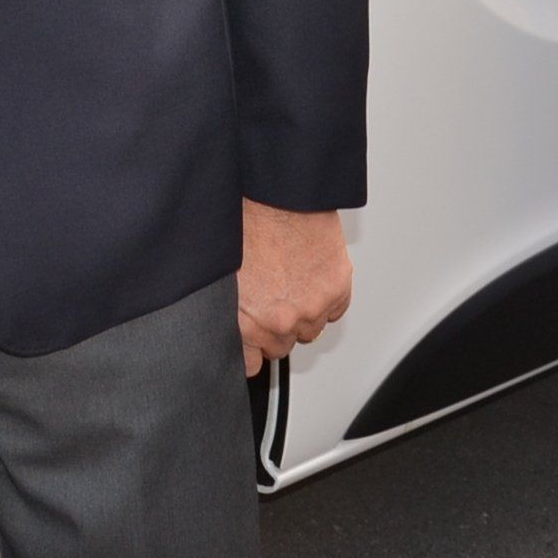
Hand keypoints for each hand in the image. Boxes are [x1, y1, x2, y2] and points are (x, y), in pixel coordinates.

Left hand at [237, 200, 350, 377]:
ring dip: (302, 313)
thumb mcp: (220, 274)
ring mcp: (311, 308)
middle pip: (281, 347)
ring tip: (290, 283)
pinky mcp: (337, 290)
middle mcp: (279, 322)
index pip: (251, 364)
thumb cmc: (245, 222)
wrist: (277, 193)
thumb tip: (234, 323)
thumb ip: (231, 309)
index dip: (251, 350)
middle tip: (271, 299)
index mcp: (245, 321)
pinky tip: (311, 277)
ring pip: (310, 330)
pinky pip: (336, 311)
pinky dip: (327, 298)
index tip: (252, 344)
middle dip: (276, 328)